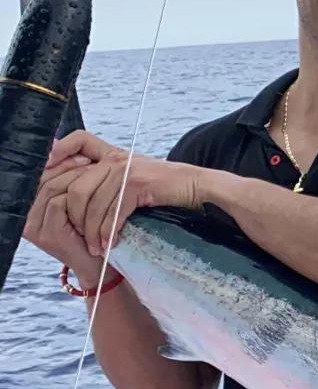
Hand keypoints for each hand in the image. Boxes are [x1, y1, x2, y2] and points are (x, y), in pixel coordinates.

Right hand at [24, 150, 101, 279]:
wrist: (103, 263)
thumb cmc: (94, 229)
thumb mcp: (78, 200)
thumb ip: (67, 178)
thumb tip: (56, 142)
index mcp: (29, 206)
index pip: (39, 174)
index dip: (59, 161)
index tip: (82, 155)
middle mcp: (26, 216)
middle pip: (43, 179)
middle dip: (68, 166)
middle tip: (90, 160)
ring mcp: (34, 226)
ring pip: (51, 188)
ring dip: (76, 177)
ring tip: (96, 171)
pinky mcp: (47, 234)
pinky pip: (58, 203)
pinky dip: (77, 193)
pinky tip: (95, 189)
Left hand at [43, 131, 205, 258]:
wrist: (199, 188)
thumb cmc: (168, 187)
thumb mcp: (134, 177)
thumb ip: (110, 179)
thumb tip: (83, 194)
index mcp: (113, 153)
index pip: (78, 140)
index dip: (58, 152)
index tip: (48, 176)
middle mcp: (115, 158)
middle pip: (77, 186)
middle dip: (74, 217)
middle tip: (79, 238)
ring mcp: (125, 170)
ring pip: (93, 203)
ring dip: (92, 231)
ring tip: (96, 248)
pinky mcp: (137, 183)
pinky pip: (113, 212)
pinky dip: (109, 232)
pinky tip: (111, 243)